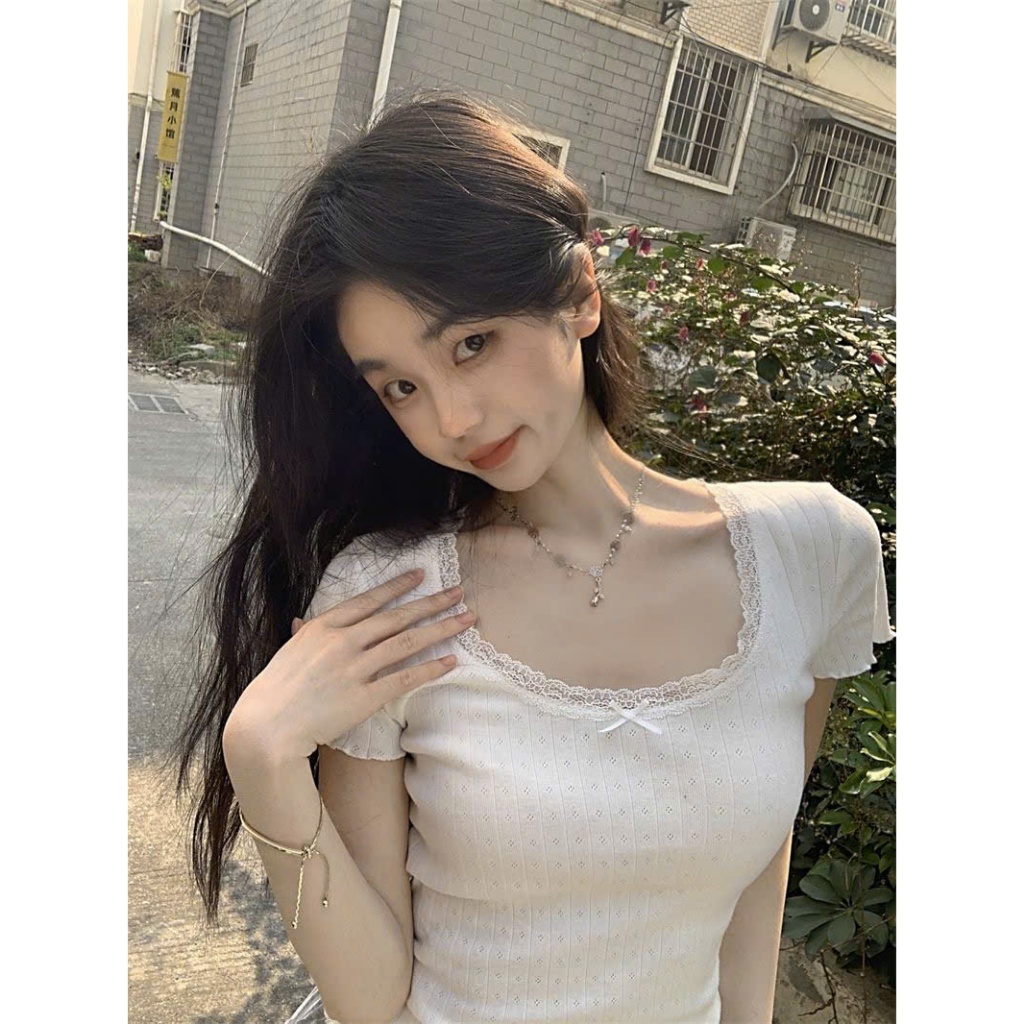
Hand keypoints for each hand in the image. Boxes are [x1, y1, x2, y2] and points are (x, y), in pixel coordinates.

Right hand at [223, 568, 474, 762]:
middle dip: (432, 602)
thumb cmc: (274, 691)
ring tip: (467, 619)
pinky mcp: (365, 697)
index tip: (422, 574)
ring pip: (408, 642)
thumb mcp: (287, 653)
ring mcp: (355, 669)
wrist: (266, 728)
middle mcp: (343, 642)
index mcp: (323, 627)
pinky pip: (405, 678)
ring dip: (441, 629)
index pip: (369, 600)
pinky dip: (430, 668)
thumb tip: (302, 621)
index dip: (398, 586)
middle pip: (397, 617)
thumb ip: (303, 634)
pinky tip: (451, 660)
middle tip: (459, 591)